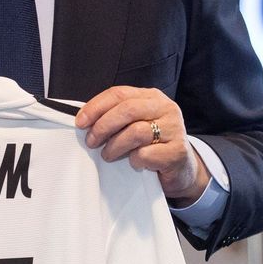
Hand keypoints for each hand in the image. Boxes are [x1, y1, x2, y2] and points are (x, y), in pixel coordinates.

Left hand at [74, 86, 209, 202]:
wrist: (182, 169)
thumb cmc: (152, 145)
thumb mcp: (136, 124)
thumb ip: (116, 116)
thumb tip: (84, 119)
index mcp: (152, 97)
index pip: (119, 94)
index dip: (96, 107)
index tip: (80, 122)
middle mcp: (166, 108)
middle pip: (127, 110)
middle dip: (102, 126)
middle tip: (91, 141)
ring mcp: (175, 129)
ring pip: (136, 132)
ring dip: (115, 146)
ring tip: (108, 155)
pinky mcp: (178, 152)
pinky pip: (146, 154)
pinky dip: (134, 160)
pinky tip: (134, 163)